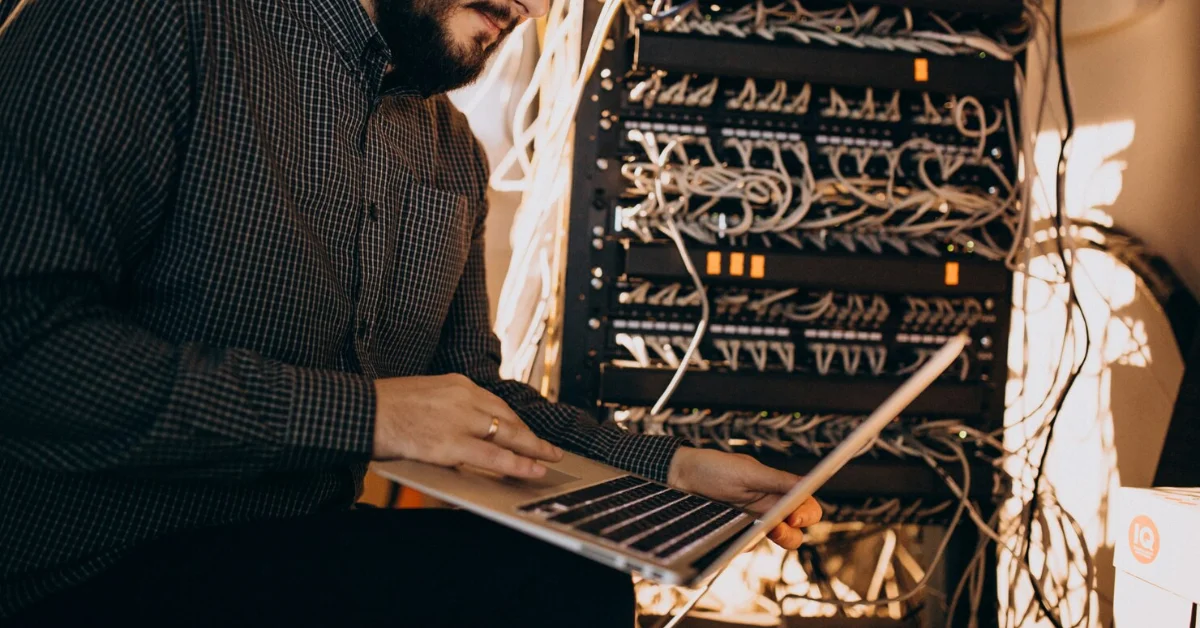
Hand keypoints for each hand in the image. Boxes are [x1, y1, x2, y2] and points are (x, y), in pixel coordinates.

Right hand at [372, 374, 563, 478]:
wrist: (360, 410)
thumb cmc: (383, 406)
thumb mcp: (422, 397)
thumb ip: (445, 410)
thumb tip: (458, 431)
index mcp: (456, 384)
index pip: (495, 404)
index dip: (514, 421)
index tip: (525, 430)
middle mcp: (464, 398)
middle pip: (508, 418)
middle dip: (532, 435)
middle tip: (550, 448)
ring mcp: (460, 420)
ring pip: (509, 435)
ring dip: (533, 449)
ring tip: (549, 460)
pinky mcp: (452, 444)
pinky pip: (494, 457)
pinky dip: (518, 464)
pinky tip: (532, 470)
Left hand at [667, 447, 821, 548]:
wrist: (680, 477)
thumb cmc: (713, 468)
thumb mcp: (748, 472)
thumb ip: (778, 480)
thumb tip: (807, 483)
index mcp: (777, 489)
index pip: (806, 505)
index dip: (808, 514)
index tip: (796, 516)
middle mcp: (770, 507)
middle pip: (797, 529)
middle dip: (793, 533)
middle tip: (779, 528)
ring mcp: (754, 523)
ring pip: (777, 541)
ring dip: (776, 540)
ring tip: (764, 531)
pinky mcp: (738, 535)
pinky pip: (751, 545)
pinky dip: (749, 543)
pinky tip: (739, 535)